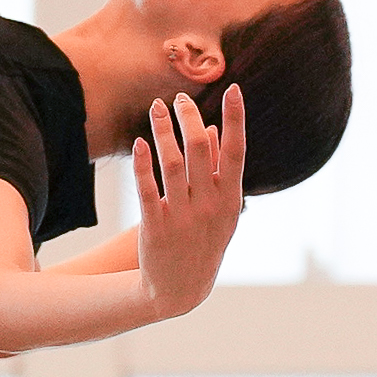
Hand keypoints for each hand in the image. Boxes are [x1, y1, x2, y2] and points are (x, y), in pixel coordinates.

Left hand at [133, 84, 244, 318]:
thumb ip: (217, 169)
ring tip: (156, 107)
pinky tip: (140, 142)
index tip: (233, 88)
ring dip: (163, 131)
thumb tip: (212, 128)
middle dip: (189, 117)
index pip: (237, 151)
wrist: (181, 289)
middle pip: (200, 148)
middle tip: (179, 99)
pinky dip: (143, 163)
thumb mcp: (219, 209)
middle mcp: (210, 205)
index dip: (236, 119)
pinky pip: (147, 188)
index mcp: (230, 198)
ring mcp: (182, 216)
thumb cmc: (203, 240)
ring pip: (172, 163)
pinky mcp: (156, 226)